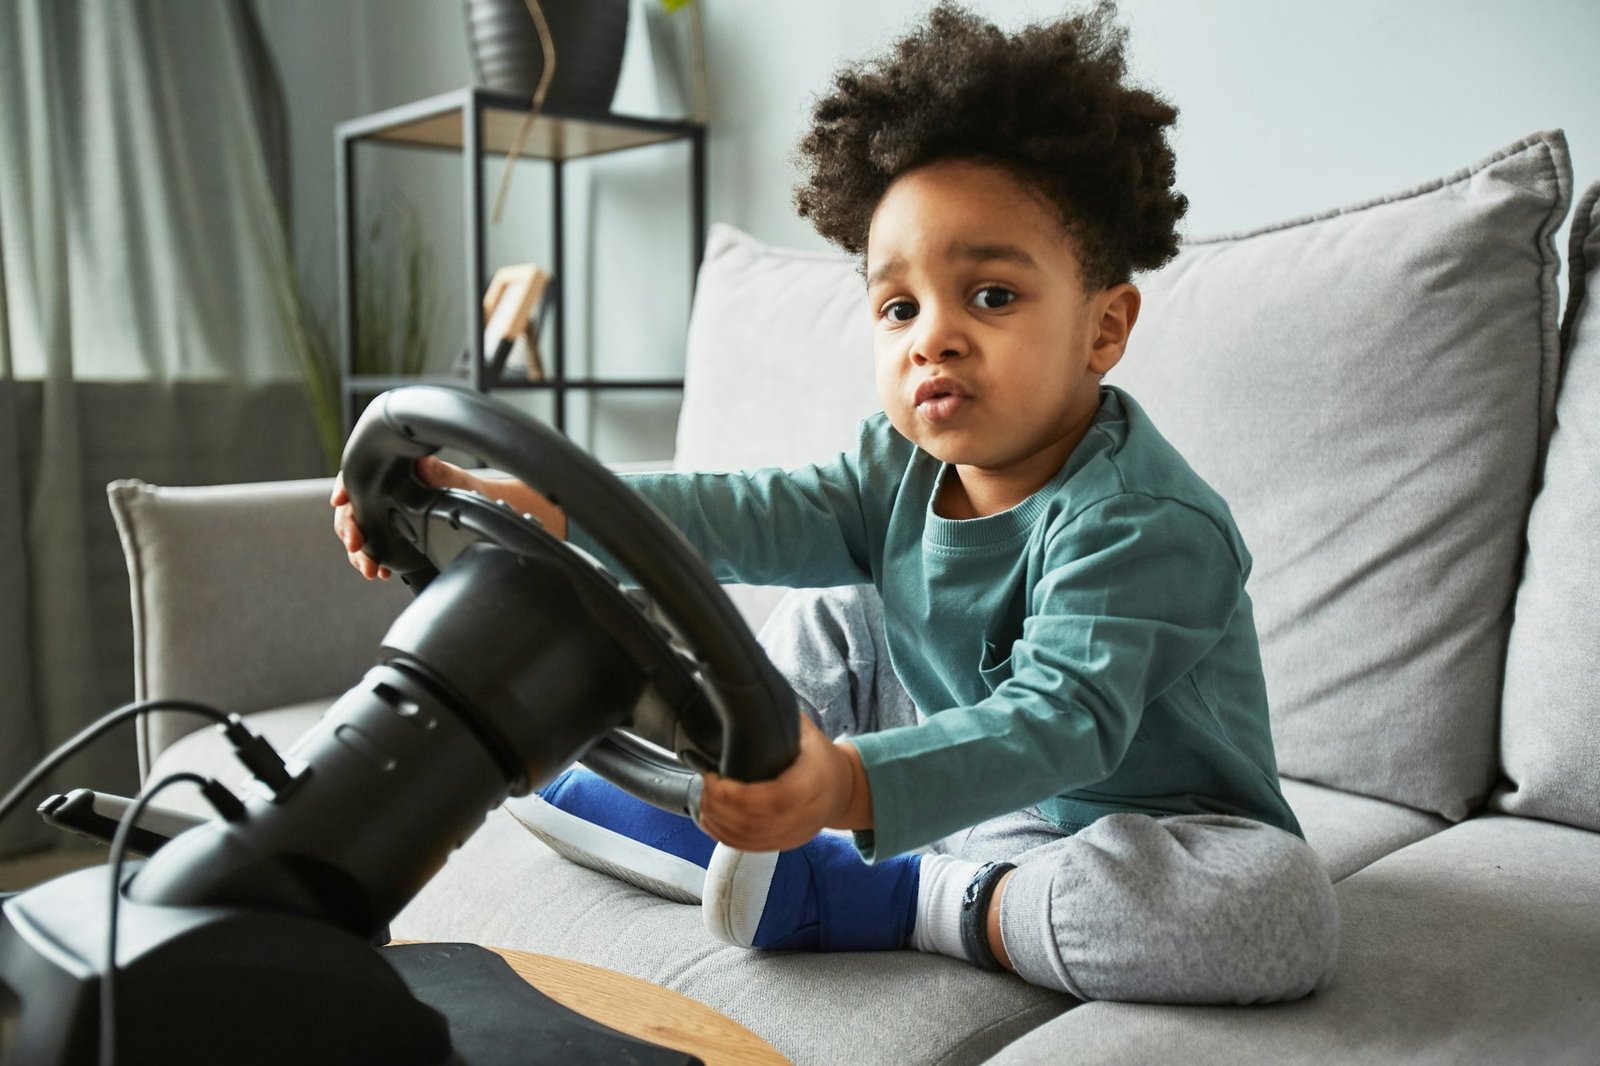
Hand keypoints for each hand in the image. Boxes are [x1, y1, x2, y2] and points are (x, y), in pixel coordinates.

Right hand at [331, 455, 561, 579]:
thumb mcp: (458, 481)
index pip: (359, 473)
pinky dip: (373, 559)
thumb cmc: (471, 490)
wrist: (484, 510)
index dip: (346, 485)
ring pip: (362, 530)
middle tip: (357, 547)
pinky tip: (380, 572)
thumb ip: (440, 474)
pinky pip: (375, 545)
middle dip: (351, 528)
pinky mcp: (394, 532)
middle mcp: (387, 490)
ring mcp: (387, 512)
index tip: (340, 500)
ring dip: (360, 552)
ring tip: (370, 569)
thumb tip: (424, 465)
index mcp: (396, 471)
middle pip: (355, 506)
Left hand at [696, 713, 871, 851]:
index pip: (773, 799)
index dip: (738, 795)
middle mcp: (805, 814)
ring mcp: (794, 834)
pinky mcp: (784, 844)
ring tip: (705, 797)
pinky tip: (711, 818)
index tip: (715, 777)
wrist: (844, 789)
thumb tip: (741, 697)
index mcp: (812, 784)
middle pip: (754, 822)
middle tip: (705, 783)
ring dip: (718, 820)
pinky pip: (749, 847)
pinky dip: (724, 835)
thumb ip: (777, 719)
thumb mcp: (804, 731)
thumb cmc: (819, 756)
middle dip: (720, 805)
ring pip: (748, 838)